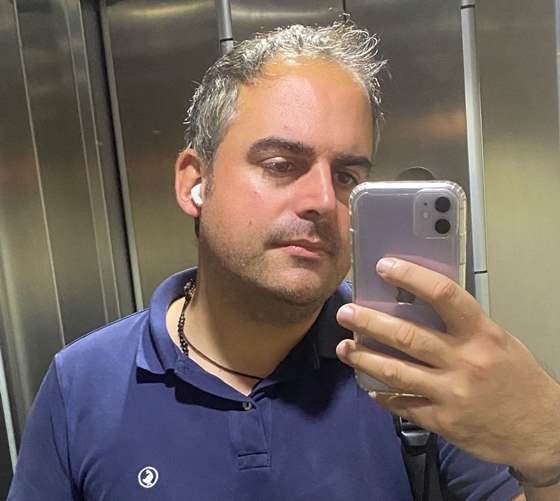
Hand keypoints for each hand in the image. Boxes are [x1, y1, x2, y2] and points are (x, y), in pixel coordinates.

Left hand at [336, 257, 559, 484]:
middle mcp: (465, 361)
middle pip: (407, 336)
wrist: (543, 432)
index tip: (384, 266)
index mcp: (481, 334)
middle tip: (346, 313)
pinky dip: (383, 396)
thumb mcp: (499, 342)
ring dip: (364, 359)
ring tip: (344, 348)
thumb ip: (462, 327)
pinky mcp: (443, 422)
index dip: (411, 277)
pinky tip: (370, 388)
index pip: (444, 295)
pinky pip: (404, 406)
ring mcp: (451, 394)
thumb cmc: (518, 379)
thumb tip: (419, 307)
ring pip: (396, 372)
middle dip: (370, 323)